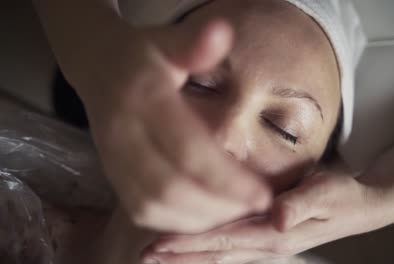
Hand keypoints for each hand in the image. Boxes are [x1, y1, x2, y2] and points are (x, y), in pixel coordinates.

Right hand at [51, 8, 270, 232]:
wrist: (98, 69)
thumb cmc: (143, 56)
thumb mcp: (169, 41)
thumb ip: (195, 43)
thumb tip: (222, 31)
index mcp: (143, 100)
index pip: (187, 149)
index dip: (226, 179)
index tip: (263, 195)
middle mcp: (123, 136)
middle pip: (171, 188)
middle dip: (219, 206)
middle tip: (258, 207)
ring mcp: (114, 161)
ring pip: (156, 207)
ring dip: (201, 219)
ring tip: (238, 213)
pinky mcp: (113, 177)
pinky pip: (145, 213)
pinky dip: (179, 222)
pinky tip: (207, 216)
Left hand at [142, 172, 382, 263]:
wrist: (359, 206)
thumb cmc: (342, 196)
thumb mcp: (328, 194)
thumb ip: (302, 205)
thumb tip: (278, 217)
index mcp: (276, 234)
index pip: (224, 239)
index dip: (190, 243)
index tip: (158, 244)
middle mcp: (266, 245)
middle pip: (215, 252)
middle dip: (179, 255)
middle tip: (144, 256)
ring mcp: (266, 245)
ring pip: (220, 254)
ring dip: (188, 256)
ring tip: (158, 255)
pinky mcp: (267, 239)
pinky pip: (230, 248)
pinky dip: (207, 250)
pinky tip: (192, 248)